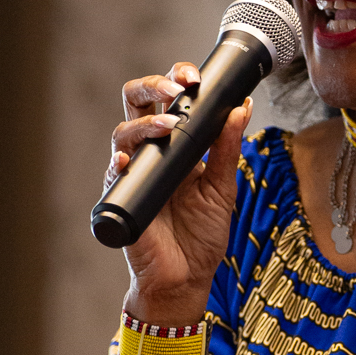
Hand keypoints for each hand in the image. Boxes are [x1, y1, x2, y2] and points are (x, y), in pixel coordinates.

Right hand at [105, 61, 249, 323]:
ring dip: (145, 125)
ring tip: (169, 129)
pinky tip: (128, 159)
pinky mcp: (122, 198)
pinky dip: (121, 163)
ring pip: (123, 133)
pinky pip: (113, 174)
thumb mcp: (223, 188)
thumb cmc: (202, 234)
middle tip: (178, 88)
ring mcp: (133, 174)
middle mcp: (150, 153)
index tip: (195, 76)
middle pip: (137, 103)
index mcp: (175, 145)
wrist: (187, 278)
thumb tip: (242, 107)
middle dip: (153, 86)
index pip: (168, 100)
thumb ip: (228, 149)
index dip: (176, 80)